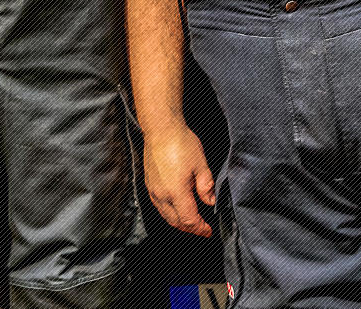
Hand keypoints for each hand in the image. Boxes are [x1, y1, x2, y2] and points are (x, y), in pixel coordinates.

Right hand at [142, 122, 215, 236]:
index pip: (188, 219)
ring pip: (166, 216)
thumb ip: (206, 186)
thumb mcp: (201, 164)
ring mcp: (153, 191)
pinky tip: (178, 209)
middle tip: (202, 229)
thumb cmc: (181, 143)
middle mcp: (161, 195)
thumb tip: (210, 202)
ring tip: (192, 222)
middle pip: (175, 221)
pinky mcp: (149, 185)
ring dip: (179, 222)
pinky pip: (160, 207)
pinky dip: (170, 213)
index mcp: (176, 191)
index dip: (199, 228)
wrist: (161, 130)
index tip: (208, 231)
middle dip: (190, 228)